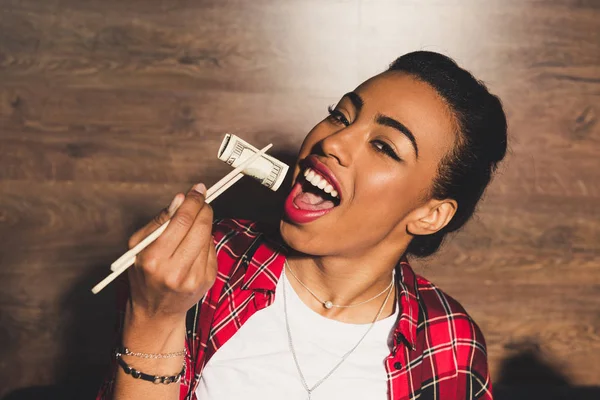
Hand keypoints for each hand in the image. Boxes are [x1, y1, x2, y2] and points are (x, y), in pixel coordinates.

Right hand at [126, 183, 216, 322]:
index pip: (182, 221)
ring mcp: (195, 277)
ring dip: (204, 222)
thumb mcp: (138, 246)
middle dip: (203, 207)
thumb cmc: (144, 274)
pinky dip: (205, 239)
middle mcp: (176, 270)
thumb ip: (159, 221)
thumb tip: (180, 199)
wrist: (156, 311)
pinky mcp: (208, 279)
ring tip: (194, 221)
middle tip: (201, 198)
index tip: (197, 189)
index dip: (193, 201)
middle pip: (200, 226)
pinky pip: (211, 248)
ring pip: (208, 236)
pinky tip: (194, 243)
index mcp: (154, 259)